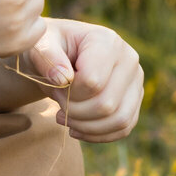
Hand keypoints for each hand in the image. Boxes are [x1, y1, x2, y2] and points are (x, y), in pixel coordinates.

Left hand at [20, 17, 143, 140]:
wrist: (58, 54)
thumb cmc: (49, 48)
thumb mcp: (40, 45)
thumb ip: (48, 57)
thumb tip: (63, 78)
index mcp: (107, 40)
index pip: (92, 82)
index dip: (68, 92)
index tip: (55, 85)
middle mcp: (129, 59)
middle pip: (107, 104)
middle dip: (75, 111)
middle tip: (58, 101)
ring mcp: (135, 81)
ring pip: (119, 120)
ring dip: (86, 126)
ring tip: (65, 116)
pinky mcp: (134, 100)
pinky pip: (123, 128)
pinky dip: (97, 135)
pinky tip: (76, 129)